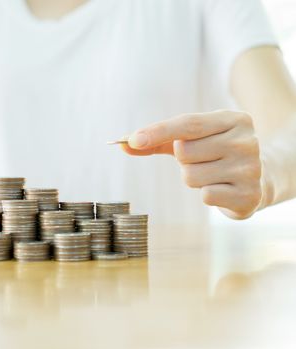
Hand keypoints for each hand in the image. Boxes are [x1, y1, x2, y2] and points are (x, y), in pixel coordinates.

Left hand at [120, 110, 267, 219]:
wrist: (259, 179)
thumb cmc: (215, 153)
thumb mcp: (191, 140)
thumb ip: (157, 141)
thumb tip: (122, 143)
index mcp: (233, 119)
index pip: (188, 124)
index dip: (158, 131)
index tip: (133, 140)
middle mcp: (246, 140)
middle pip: (184, 152)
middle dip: (184, 160)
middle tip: (204, 161)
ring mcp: (250, 168)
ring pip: (191, 176)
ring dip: (194, 179)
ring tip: (213, 175)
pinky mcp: (249, 195)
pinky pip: (205, 195)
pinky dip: (207, 194)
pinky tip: (223, 189)